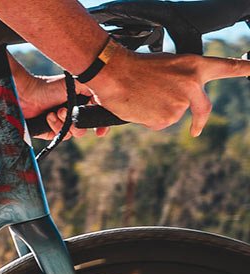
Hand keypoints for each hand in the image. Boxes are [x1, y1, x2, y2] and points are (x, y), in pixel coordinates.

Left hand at [14, 70, 107, 139]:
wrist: (27, 94)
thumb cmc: (50, 86)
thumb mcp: (78, 83)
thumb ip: (95, 90)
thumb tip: (106, 102)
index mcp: (82, 102)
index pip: (97, 116)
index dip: (101, 124)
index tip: (100, 132)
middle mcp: (74, 113)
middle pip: (86, 127)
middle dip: (79, 121)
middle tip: (65, 110)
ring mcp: (62, 123)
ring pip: (75, 133)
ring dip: (66, 123)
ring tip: (57, 111)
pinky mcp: (51, 132)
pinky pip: (61, 136)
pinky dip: (56, 126)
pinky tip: (49, 116)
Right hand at [87, 47, 249, 135]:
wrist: (114, 73)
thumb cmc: (134, 68)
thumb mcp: (166, 66)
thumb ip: (179, 80)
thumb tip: (180, 102)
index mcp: (194, 66)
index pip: (227, 67)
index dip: (244, 69)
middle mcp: (192, 84)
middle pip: (203, 109)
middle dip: (200, 122)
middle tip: (196, 131)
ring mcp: (181, 103)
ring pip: (173, 116)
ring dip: (158, 112)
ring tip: (142, 98)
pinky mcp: (167, 118)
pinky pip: (158, 123)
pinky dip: (148, 119)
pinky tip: (139, 107)